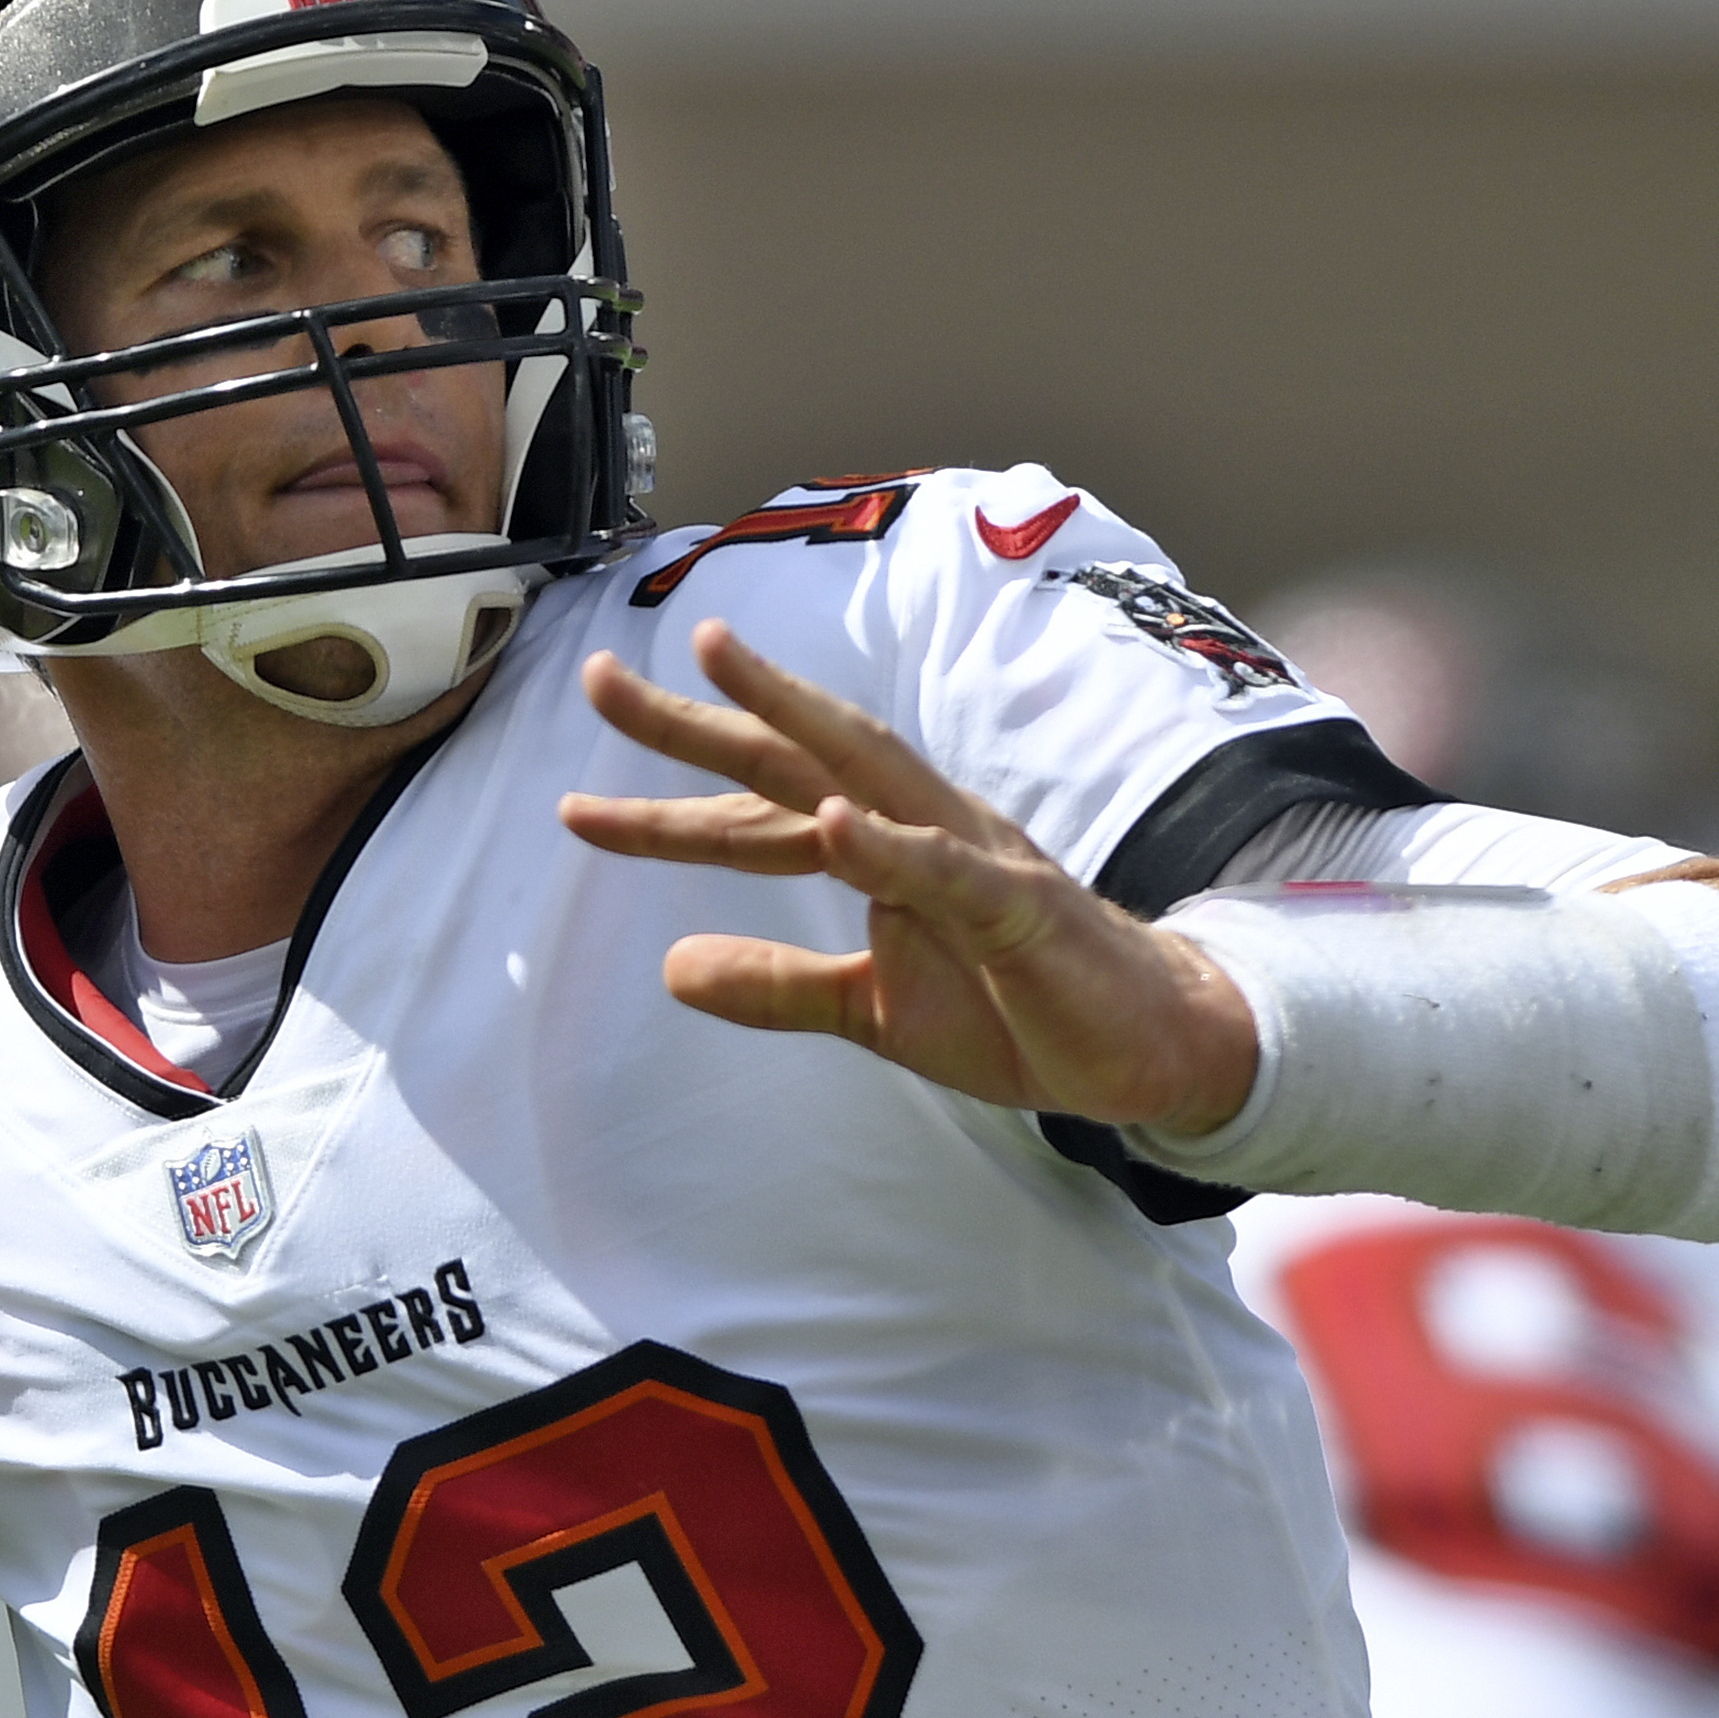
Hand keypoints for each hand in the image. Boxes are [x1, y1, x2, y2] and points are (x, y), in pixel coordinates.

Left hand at [562, 621, 1256, 1135]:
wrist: (1144, 1046)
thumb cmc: (1016, 1007)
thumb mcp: (872, 1009)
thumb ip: (779, 984)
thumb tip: (672, 967)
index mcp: (878, 848)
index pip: (757, 817)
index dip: (667, 810)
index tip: (574, 806)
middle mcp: (915, 826)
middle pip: (793, 757)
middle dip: (699, 720)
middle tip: (600, 678)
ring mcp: (970, 855)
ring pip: (869, 772)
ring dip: (794, 719)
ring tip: (720, 671)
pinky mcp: (1020, 904)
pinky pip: (948, 869)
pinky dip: (890, 846)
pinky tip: (834, 824)